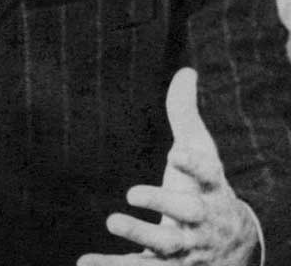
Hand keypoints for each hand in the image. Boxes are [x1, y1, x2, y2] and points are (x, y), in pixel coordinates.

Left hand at [77, 68, 257, 265]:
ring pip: (165, 247)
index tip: (176, 153)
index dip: (193, 164)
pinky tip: (84, 264)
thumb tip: (187, 70)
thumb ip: (186, 114)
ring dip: (139, 236)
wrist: (233, 246)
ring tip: (112, 221)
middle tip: (133, 192)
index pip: (206, 174)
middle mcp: (200, 220)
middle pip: (186, 214)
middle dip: (162, 203)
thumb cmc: (207, 188)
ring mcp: (185, 247)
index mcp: (209, 188)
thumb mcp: (202, 151)